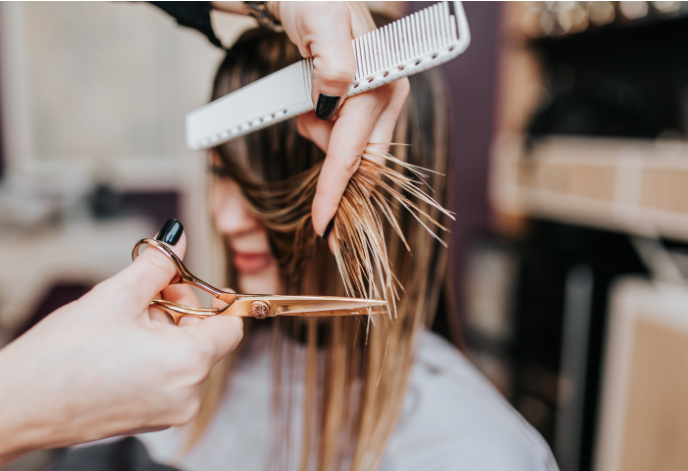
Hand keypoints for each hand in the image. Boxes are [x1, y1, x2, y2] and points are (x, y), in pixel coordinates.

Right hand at [0, 220, 241, 470]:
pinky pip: (170, 379)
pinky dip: (156, 357)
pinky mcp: (151, 421)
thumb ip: (157, 264)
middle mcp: (189, 395)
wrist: (16, 408)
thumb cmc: (62, 357)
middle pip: (206, 340)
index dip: (213, 299)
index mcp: (190, 364)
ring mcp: (170, 413)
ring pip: (186, 359)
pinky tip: (119, 348)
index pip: (231, 327)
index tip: (188, 285)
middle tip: (144, 293)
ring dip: (165, 333)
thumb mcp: (116, 296)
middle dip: (180, 311)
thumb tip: (178, 239)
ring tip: (123, 323)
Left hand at [274, 2, 410, 236]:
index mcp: (380, 85)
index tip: (323, 226)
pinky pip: (345, 139)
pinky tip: (314, 110)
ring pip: (350, 152)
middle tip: (314, 177)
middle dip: (334, 178)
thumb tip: (335, 97)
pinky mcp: (362, 103)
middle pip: (361, 162)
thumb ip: (334, 64)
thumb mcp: (321, 22)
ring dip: (322, 142)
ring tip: (306, 105)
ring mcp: (376, 102)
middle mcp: (385, 98)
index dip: (336, 192)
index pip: (353, 152)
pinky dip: (324, 135)